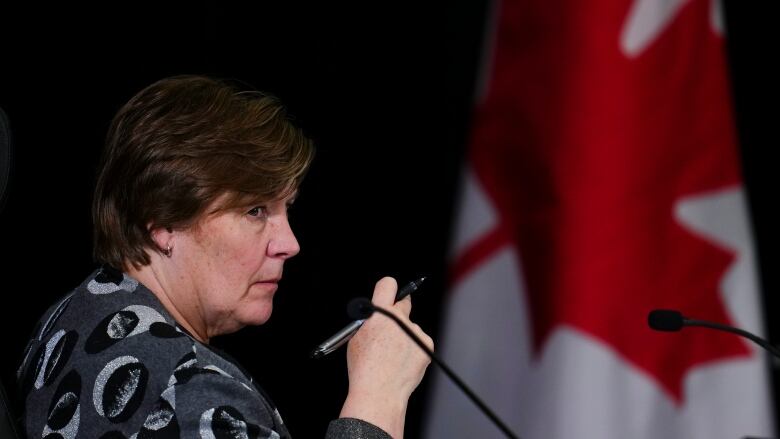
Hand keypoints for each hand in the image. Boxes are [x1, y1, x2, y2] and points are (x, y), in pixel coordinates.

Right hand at [339, 277, 433, 437]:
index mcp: (379, 313)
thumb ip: (371, 321)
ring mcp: (415, 331)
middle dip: (399, 311)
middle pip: (404, 304)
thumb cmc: (364, 368)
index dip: (388, 288)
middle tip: (394, 324)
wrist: (379, 392)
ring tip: (393, 358)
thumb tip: (381, 314)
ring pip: (410, 328)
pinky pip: (420, 341)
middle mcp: (400, 318)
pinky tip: (403, 363)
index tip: (389, 293)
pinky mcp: (427, 344)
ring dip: (405, 337)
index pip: (388, 284)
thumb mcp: (357, 338)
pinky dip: (413, 349)